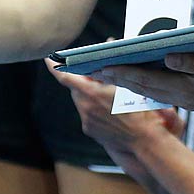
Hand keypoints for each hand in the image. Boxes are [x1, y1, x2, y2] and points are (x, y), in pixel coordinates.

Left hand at [47, 61, 181, 157]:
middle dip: (83, 81)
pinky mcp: (90, 130)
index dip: (55, 67)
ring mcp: (87, 121)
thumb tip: (107, 53)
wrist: (144, 140)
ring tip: (107, 93)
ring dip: (90, 95)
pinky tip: (109, 108)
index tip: (49, 59)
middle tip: (95, 75)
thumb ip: (112, 70)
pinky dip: (94, 108)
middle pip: (76, 89)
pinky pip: (87, 114)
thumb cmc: (140, 111)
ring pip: (82, 102)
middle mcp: (85, 108)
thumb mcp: (127, 85)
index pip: (66, 78)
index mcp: (92, 94)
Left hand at [93, 52, 193, 111]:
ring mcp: (184, 99)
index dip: (122, 72)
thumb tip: (167, 56)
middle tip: (94, 71)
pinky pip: (158, 91)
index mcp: (184, 89)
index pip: (145, 79)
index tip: (101, 65)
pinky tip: (136, 79)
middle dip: (116, 78)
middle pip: (141, 87)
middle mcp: (180, 97)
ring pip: (147, 90)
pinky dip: (143, 84)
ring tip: (107, 74)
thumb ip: (192, 62)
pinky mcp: (190, 98)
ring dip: (127, 82)